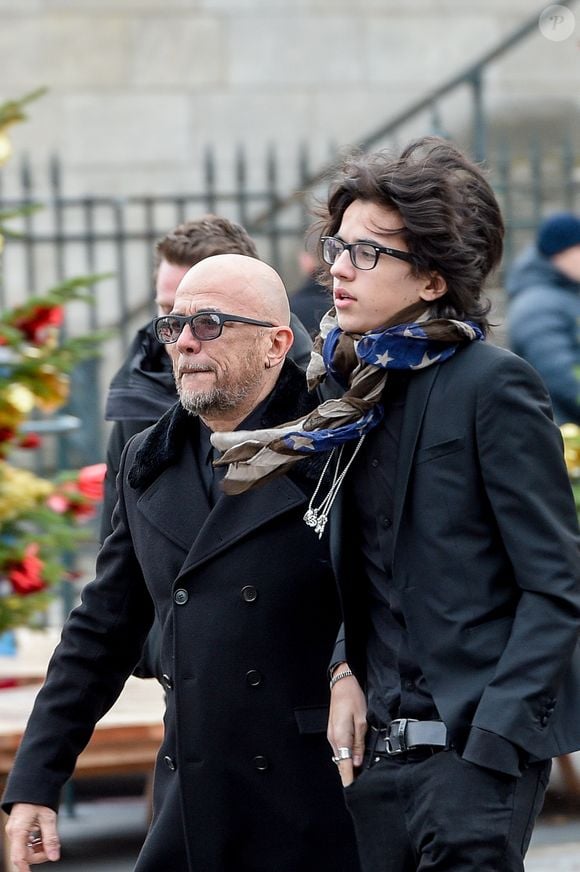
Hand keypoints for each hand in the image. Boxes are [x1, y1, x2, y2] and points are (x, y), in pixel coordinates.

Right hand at [6, 803, 59, 869]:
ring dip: (37, 849)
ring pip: (24, 849)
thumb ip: (51, 839)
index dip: (24, 868)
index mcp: (19, 831)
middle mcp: (13, 832)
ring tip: (48, 840)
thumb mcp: (48, 818)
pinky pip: (24, 843)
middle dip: (39, 854)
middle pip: (24, 854)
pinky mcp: (17, 829)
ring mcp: (14, 831)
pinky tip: (42, 837)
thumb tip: (55, 857)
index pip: (19, 857)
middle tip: (53, 846)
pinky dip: (34, 843)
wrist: (32, 784)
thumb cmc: (39, 798)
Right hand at [327, 664, 366, 786]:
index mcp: (340, 738)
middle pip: (341, 764)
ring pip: (340, 757)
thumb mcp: (362, 721)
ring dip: (348, 766)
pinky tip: (355, 758)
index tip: (353, 793)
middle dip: (350, 775)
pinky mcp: (334, 732)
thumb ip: (359, 744)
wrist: (342, 683)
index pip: (344, 766)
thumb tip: (356, 764)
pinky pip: (340, 749)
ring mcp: (332, 735)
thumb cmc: (353, 699)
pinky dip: (346, 756)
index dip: (349, 781)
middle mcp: (333, 739)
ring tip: (361, 774)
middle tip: (363, 784)